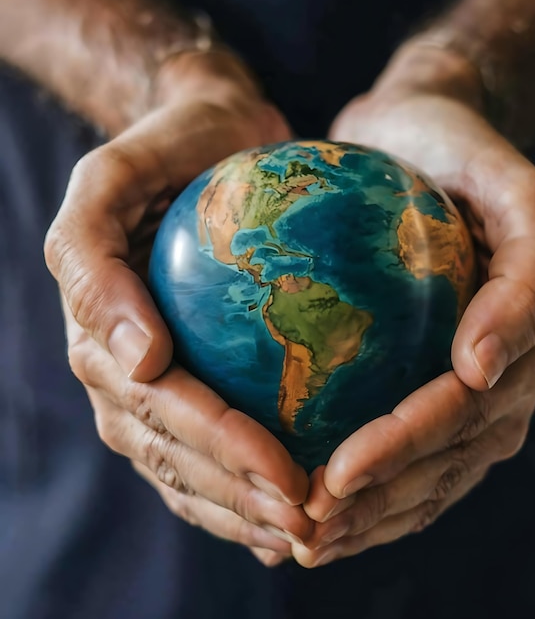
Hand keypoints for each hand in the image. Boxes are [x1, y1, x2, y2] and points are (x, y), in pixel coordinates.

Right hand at [44, 51, 311, 565]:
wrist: (201, 135)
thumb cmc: (164, 149)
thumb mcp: (111, 179)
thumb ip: (94, 259)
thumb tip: (137, 359)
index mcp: (98, 330)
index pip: (159, 405)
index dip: (219, 446)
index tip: (284, 473)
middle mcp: (118, 369)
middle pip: (174, 452)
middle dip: (237, 494)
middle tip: (306, 521)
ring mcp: (148, 383)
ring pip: (188, 467)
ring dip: (242, 509)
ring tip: (302, 533)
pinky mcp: (187, 378)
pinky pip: (208, 447)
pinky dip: (242, 488)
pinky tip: (283, 516)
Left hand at [291, 46, 534, 566]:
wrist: (432, 135)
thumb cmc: (457, 147)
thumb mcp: (507, 182)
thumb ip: (526, 267)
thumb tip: (478, 370)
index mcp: (533, 321)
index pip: (477, 397)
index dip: (417, 437)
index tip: (344, 469)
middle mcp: (519, 361)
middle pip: (457, 448)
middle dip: (389, 490)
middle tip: (315, 517)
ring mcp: (489, 379)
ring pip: (441, 467)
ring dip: (378, 510)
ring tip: (311, 538)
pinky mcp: (448, 381)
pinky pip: (420, 449)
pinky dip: (375, 490)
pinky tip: (322, 509)